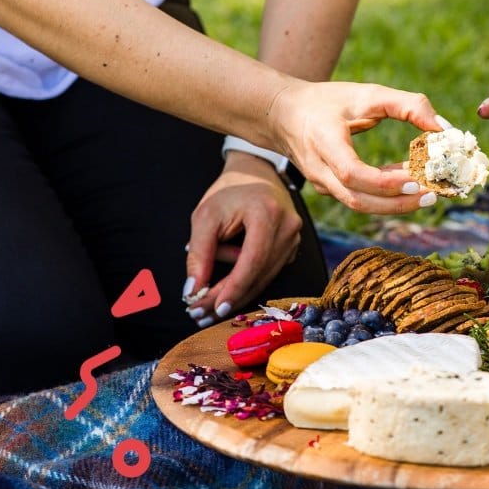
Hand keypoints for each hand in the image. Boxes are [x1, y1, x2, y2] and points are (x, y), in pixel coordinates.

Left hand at [182, 154, 303, 325]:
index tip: (214, 309)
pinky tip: (228, 284)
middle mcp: (288, 228)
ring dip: (237, 290)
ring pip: (265, 277)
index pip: (252, 261)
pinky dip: (248, 280)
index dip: (234, 288)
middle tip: (201, 314)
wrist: (257, 174)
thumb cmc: (229, 193)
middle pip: (259, 274)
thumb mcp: (205, 217)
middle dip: (230, 296)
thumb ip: (199, 255)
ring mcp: (295, 238)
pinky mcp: (293, 246)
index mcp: (267, 214)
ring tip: (209, 302)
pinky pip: (269, 272)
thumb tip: (193, 292)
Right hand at [270, 80, 446, 211]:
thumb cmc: (327, 101)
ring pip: (360, 204)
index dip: (385, 182)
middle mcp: (319, 169)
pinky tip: (408, 184)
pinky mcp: (328, 189)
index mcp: (324, 141)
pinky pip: (359, 198)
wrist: (283, 114)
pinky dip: (384, 196)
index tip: (415, 179)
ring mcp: (321, 183)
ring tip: (427, 193)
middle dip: (398, 203)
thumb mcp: (367, 94)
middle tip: (432, 195)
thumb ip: (408, 105)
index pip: (352, 173)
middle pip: (359, 200)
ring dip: (394, 203)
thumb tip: (443, 128)